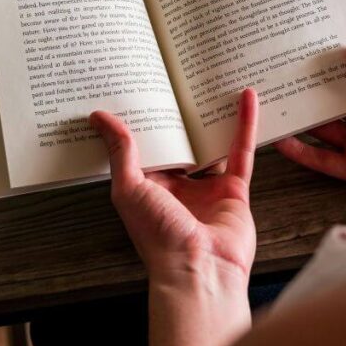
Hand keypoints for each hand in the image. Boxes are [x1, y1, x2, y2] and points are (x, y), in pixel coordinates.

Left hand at [90, 88, 258, 285]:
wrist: (200, 270)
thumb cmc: (159, 237)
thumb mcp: (129, 188)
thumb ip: (120, 151)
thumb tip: (98, 118)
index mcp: (148, 187)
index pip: (145, 146)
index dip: (143, 120)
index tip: (137, 88)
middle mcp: (178, 187)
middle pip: (180, 142)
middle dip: (178, 114)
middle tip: (176, 75)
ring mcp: (207, 189)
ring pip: (211, 144)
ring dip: (212, 116)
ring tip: (212, 81)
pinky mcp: (235, 191)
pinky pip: (240, 151)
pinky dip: (245, 124)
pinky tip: (247, 98)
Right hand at [275, 42, 345, 204]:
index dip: (328, 65)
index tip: (302, 50)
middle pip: (330, 102)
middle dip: (305, 90)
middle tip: (276, 75)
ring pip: (321, 129)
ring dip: (298, 119)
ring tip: (270, 106)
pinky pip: (324, 161)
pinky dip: (302, 153)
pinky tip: (283, 142)